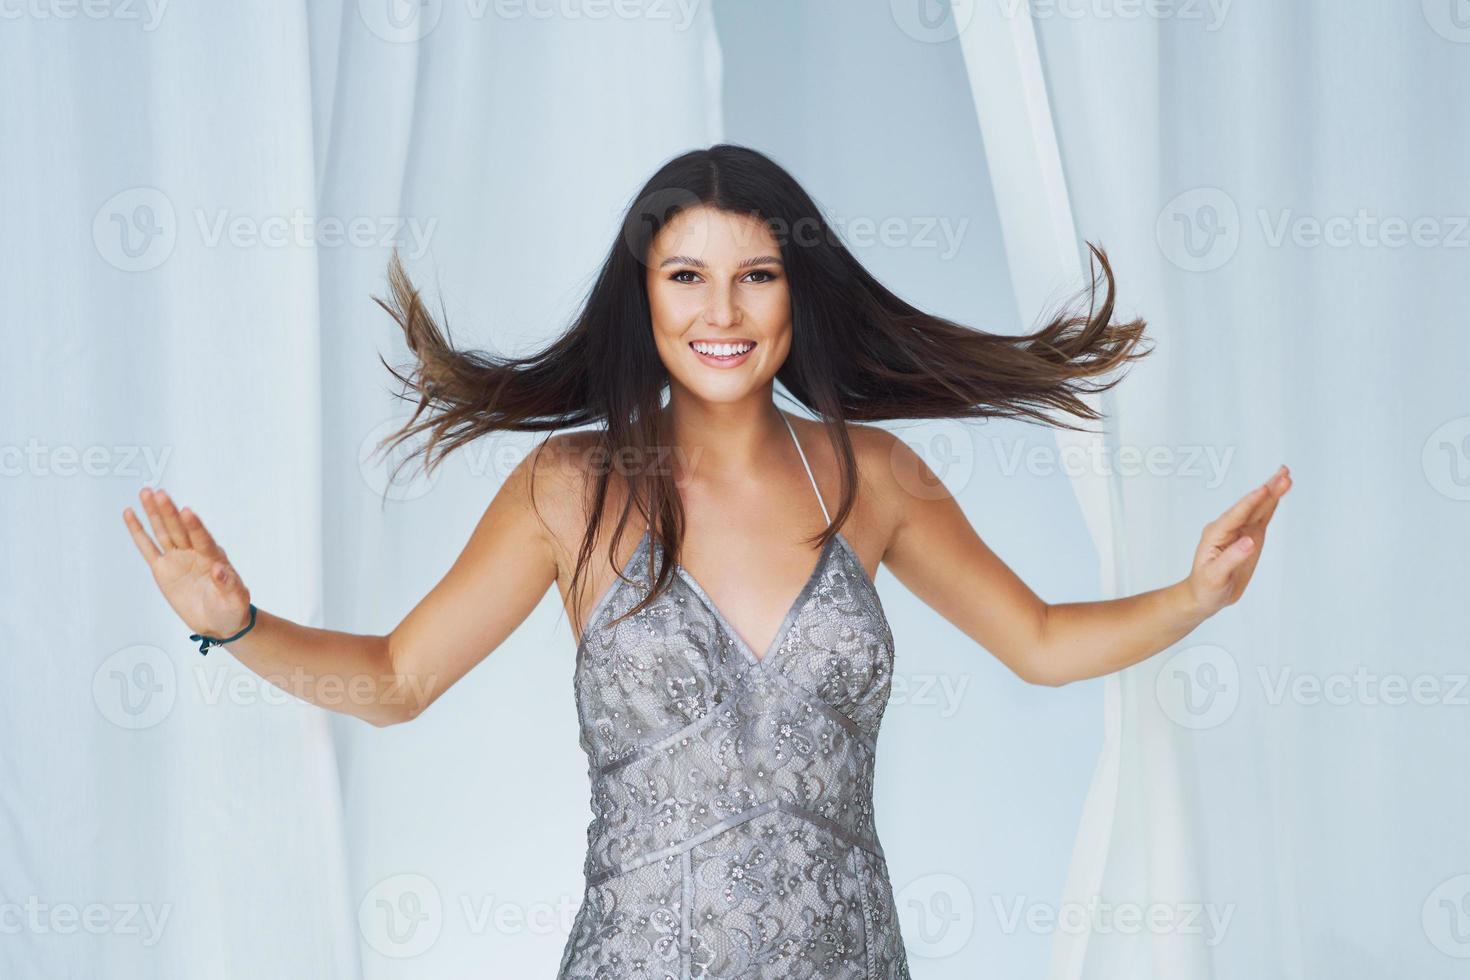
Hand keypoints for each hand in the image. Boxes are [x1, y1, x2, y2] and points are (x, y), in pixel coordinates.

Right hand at [122, 487, 252, 638]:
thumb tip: (220, 569)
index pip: (203, 538)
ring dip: (154, 513)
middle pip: (180, 529)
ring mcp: (178, 558)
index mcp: (214, 557)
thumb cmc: (231, 609)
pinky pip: (147, 548)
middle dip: (170, 512)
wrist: (218, 621)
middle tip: (160, 493)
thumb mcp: (236, 600)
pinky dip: (138, 531)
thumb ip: (229, 584)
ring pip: (163, 532)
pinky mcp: (163, 568)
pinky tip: (131, 514)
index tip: (187, 511)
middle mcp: (195, 552)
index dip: (195, 526)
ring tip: (146, 493)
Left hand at [1184, 465, 1291, 617]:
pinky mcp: (1249, 537)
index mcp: (1216, 534)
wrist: (1205, 595)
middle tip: (1283, 473)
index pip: (1236, 514)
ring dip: (1272, 492)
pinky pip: (1262, 518)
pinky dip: (1272, 505)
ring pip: (1259, 508)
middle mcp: (1228, 527)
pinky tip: (1279, 493)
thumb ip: (1232, 558)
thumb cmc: (1206, 586)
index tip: (1264, 488)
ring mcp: (1239, 530)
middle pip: (1250, 506)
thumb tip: (1249, 542)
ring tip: (1286, 476)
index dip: (1251, 501)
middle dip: (1267, 490)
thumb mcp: (1215, 576)